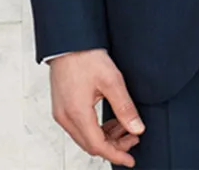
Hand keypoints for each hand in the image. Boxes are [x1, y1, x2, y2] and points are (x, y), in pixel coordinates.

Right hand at [49, 48, 144, 166]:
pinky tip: (109, 120)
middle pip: (90, 145)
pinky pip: (79, 127)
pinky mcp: (62, 106)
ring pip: (85, 137)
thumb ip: (125, 107)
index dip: (116, 155)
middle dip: (113, 146)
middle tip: (132, 139)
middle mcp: (65, 116)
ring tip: (124, 127)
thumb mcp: (111, 80)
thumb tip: (136, 128)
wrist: (68, 41)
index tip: (130, 160)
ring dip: (105, 137)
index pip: (98, 146)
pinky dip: (95, 128)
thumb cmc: (85, 56)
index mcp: (76, 113)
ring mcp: (61, 112)